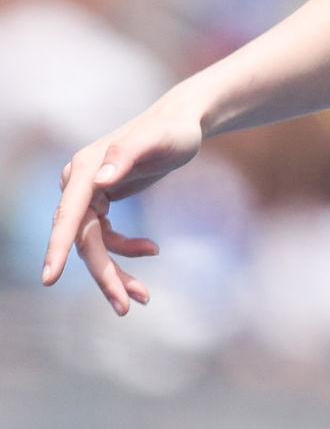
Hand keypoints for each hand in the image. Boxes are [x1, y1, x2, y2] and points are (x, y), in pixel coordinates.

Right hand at [41, 97, 203, 314]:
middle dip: (104, 274)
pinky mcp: (100, 201)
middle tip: (126, 306)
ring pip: (93, 244)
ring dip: (115, 272)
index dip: (60, 247)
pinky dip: (126, 251)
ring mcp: (88, 193)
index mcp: (85, 169)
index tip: (50, 278)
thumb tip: (100, 181)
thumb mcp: (158, 140)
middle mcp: (79, 182)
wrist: (181, 123)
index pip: (69, 215)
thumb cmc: (173, 131)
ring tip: (143, 297)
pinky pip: (105, 237)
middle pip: (83, 239)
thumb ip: (128, 155)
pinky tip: (152, 250)